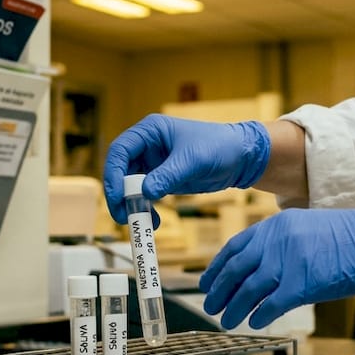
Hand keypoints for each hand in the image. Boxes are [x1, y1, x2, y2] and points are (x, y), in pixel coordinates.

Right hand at [104, 115, 270, 222]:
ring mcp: (153, 164)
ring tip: (138, 222)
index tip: (117, 196)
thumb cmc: (219, 147)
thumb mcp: (194, 160)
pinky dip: (145, 209)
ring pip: (130, 186)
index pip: (120, 150)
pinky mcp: (162, 179)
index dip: (113, 173)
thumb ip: (169, 175)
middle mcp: (147, 146)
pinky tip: (153, 221)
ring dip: (130, 205)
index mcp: (150, 131)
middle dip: (119, 194)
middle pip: (120, 171)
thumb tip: (145, 192)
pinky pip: (145, 196)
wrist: (241, 158)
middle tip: (122, 216)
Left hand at [200, 198, 354, 329]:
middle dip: (219, 290)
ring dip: (234, 307)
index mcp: (277, 224)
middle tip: (210, 307)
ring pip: (249, 289)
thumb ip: (283, 244)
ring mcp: (290, 261)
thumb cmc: (353, 238)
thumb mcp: (309, 229)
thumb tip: (261, 270)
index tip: (207, 282)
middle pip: (236, 269)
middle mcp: (278, 240)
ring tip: (226, 321)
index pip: (236, 247)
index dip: (217, 268)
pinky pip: (271, 304)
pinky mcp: (303, 283)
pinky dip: (259, 315)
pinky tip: (253, 323)